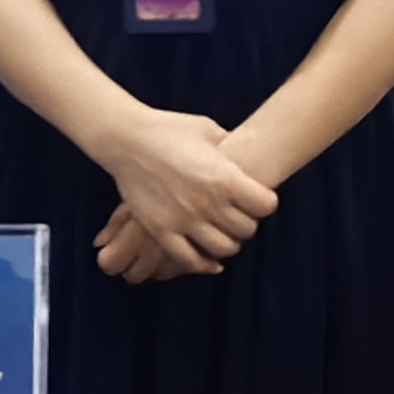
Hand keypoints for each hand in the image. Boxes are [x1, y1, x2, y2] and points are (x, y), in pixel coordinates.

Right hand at [92, 110, 277, 277]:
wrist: (127, 139)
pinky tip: (211, 260)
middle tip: (241, 216)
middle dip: (248, 222)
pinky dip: (204, 264)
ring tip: (224, 233)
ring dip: (228, 242)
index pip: (266, 205)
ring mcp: (184, 220)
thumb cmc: (170, 129)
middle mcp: (208, 202)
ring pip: (223, 248)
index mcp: (224, 176)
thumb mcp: (210, 131)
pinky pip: (190, 260)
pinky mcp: (161, 230)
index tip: (259, 199)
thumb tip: (250, 157)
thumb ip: (233, 149)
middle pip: (247, 229)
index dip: (265, 202)